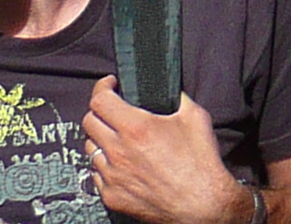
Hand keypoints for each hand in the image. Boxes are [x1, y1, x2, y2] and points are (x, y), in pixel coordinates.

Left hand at [84, 79, 246, 223]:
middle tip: (114, 109)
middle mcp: (118, 151)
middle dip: (99, 110)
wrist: (202, 205)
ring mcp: (112, 175)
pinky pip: (97, 173)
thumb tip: (165, 88)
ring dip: (101, 137)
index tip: (109, 85)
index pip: (100, 100)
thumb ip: (176, 97)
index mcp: (136, 128)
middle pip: (88, 121)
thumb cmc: (200, 163)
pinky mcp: (111, 195)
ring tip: (118, 137)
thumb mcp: (195, 117)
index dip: (102, 87)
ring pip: (89, 147)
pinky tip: (122, 162)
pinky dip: (105, 164)